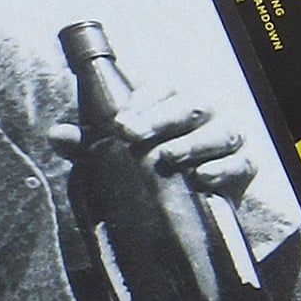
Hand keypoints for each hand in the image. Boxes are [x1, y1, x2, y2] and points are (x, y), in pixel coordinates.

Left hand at [51, 87, 256, 205]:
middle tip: (132, 136)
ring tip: (168, 157)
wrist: (188, 211)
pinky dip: (223, 169)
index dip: (144, 101)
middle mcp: (204, 115)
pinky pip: (242, 163)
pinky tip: (200, 178)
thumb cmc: (149, 170)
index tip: (118, 123)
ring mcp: (227, 139)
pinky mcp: (243, 168)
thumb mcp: (115, 158)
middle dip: (161, 119)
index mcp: (174, 103)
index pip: (164, 89)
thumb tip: (57, 135)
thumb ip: (86, 146)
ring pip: (221, 131)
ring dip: (194, 143)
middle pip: (191, 106)